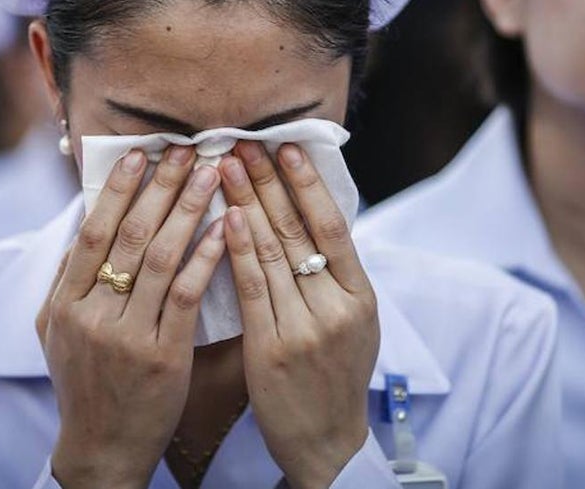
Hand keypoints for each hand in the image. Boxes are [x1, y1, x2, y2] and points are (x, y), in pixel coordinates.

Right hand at [37, 146, 225, 488]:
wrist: (102, 449)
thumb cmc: (84, 383)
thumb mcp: (56, 331)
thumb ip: (66, 279)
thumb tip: (84, 222)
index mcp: (66, 303)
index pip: (93, 231)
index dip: (118, 189)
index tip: (142, 154)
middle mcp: (93, 315)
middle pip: (129, 235)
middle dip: (161, 187)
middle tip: (187, 149)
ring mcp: (128, 336)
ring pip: (161, 258)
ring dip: (188, 209)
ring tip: (212, 174)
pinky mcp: (164, 356)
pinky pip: (186, 295)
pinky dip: (205, 257)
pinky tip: (226, 228)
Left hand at [219, 142, 377, 488]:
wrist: (327, 443)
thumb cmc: (334, 376)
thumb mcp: (353, 322)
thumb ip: (334, 275)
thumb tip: (310, 214)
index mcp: (361, 297)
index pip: (333, 226)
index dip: (309, 183)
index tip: (287, 147)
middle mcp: (337, 308)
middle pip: (299, 230)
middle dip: (270, 181)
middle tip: (243, 142)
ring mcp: (305, 329)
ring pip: (272, 252)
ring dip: (246, 202)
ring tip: (225, 166)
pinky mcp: (272, 351)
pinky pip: (252, 289)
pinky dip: (237, 250)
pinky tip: (224, 218)